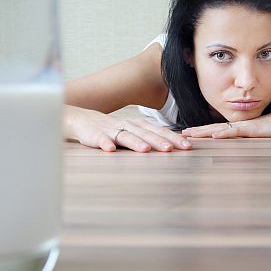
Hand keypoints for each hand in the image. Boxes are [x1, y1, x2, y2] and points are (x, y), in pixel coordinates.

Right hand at [63, 105, 191, 152]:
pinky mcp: (95, 136)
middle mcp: (127, 126)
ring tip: (145, 150)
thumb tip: (174, 144)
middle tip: (171, 149)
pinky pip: (100, 140)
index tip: (187, 146)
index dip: (173, 138)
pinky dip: (105, 144)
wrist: (83, 120)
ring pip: (125, 137)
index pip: (159, 131)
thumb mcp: (134, 131)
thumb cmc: (113, 129)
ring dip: (135, 143)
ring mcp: (111, 131)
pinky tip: (110, 150)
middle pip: (145, 134)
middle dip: (158, 141)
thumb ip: (150, 137)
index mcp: (138, 125)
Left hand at [181, 106, 270, 138]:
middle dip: (198, 130)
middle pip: (214, 127)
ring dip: (205, 131)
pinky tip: (214, 135)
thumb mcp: (260, 134)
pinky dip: (224, 133)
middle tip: (182, 133)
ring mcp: (245, 126)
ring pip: (220, 128)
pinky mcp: (253, 129)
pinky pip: (236, 131)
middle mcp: (239, 125)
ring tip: (191, 134)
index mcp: (240, 127)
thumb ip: (250, 136)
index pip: (218, 128)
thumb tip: (241, 141)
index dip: (203, 130)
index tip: (190, 132)